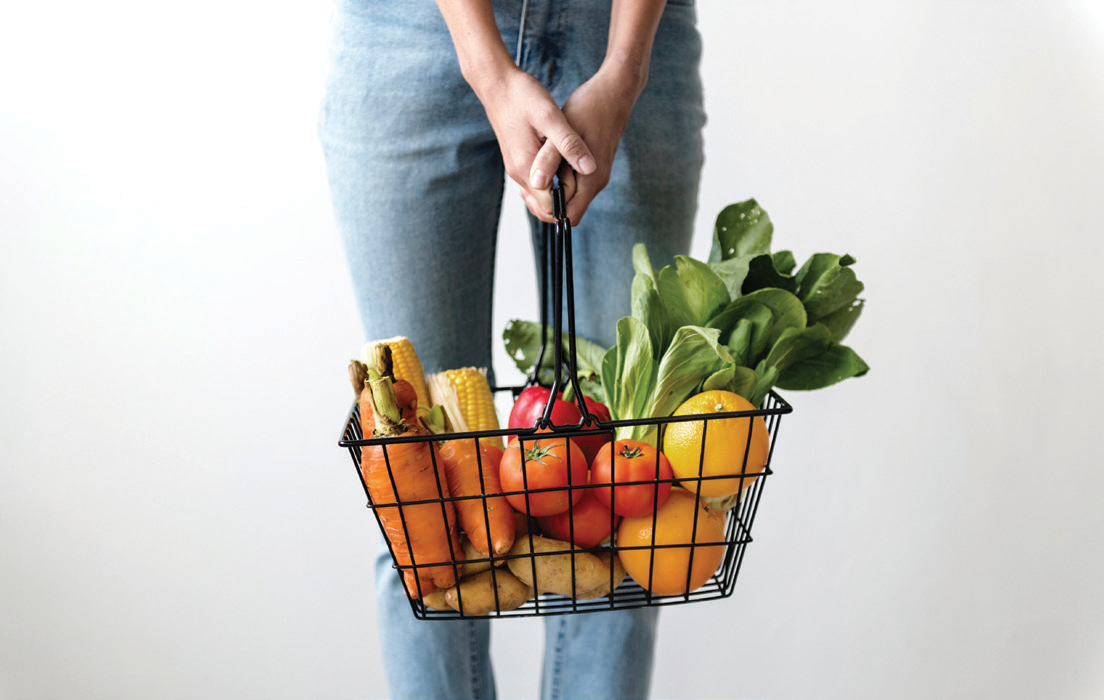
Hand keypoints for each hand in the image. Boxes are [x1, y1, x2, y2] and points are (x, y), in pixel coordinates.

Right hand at [474, 67, 596, 221]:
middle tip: (583, 180)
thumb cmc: (523, 97)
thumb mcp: (551, 117)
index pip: (549, 208)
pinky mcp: (518, 160)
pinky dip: (550, 182)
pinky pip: (535, 184)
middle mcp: (518, 174)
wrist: (497, 84)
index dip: (569, 202)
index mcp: (527, 168)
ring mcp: (516, 168)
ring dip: (558, 192)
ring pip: (538, 197)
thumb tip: (590, 168)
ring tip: (575, 172)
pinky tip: (563, 164)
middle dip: (564, 203)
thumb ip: (569, 145)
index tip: (585, 184)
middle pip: (542, 208)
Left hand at [528, 59, 644, 224]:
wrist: (614, 92)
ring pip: (567, 196)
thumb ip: (549, 159)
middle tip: (530, 175)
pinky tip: (546, 158)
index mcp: (591, 180)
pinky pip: (571, 182)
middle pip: (566, 209)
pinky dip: (557, 176)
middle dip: (546, 198)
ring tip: (537, 165)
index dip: (546, 208)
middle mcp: (595, 182)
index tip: (531, 187)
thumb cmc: (590, 108)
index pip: (567, 216)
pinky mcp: (591, 167)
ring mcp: (595, 176)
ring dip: (550, 186)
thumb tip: (537, 183)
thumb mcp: (564, 130)